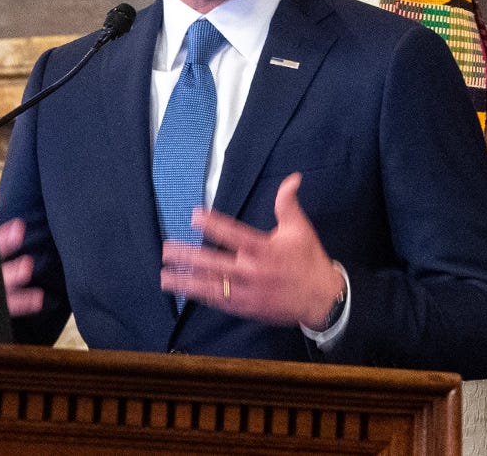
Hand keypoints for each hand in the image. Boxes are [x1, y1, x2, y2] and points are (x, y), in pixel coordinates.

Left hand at [160, 175, 344, 327]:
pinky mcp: (247, 308)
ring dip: (187, 281)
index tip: (194, 215)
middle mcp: (251, 271)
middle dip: (188, 256)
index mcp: (263, 249)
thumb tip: (292, 178)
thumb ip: (289, 203)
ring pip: (211, 286)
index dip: (213, 224)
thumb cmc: (308, 260)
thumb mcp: (301, 229)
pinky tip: (185, 291)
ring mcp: (247, 292)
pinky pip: (220, 301)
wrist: (321, 299)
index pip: (233, 234)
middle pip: (214, 263)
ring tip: (165, 276)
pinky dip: (202, 296)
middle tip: (166, 250)